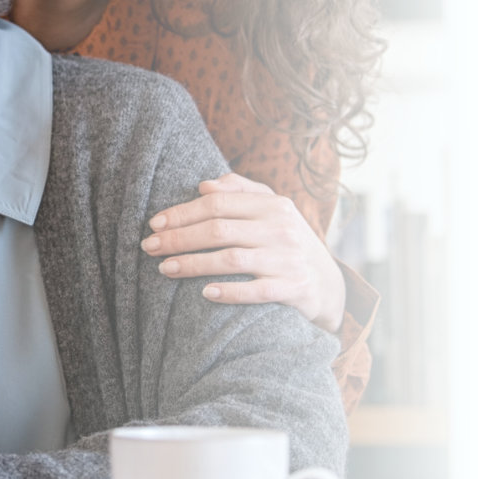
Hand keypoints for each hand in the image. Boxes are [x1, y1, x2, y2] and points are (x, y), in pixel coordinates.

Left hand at [141, 172, 346, 332]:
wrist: (328, 284)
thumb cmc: (287, 242)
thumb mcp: (273, 210)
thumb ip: (241, 192)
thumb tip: (204, 185)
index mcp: (274, 205)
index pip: (219, 203)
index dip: (183, 213)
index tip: (155, 224)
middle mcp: (281, 229)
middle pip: (219, 230)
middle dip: (179, 238)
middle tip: (149, 247)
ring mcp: (288, 260)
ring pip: (231, 260)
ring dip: (193, 264)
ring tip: (165, 268)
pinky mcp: (294, 289)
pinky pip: (256, 292)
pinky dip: (229, 292)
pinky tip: (204, 293)